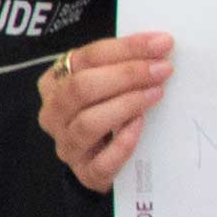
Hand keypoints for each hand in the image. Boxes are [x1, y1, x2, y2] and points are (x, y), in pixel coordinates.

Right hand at [37, 32, 174, 193]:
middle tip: (162, 69)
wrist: (102, 162)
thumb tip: (159, 47)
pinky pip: (101, 161)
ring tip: (156, 93)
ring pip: (88, 123)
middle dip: (127, 75)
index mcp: (55, 82)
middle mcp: (54, 113)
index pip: (87, 57)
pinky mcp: (84, 173)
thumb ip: (122, 65)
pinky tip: (141, 126)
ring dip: (126, 104)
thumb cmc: (106, 112)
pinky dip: (123, 143)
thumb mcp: (105, 84)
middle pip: (82, 88)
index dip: (126, 48)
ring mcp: (67, 145)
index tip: (161, 43)